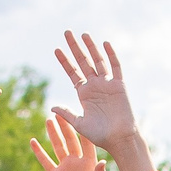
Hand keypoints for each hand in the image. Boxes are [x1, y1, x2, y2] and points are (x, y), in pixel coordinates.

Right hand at [31, 113, 106, 170]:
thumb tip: (104, 162)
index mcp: (89, 162)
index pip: (85, 141)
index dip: (82, 128)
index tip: (78, 114)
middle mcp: (77, 162)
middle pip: (70, 140)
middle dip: (65, 126)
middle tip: (59, 112)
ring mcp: (66, 168)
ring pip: (58, 147)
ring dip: (53, 134)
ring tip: (48, 120)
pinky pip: (46, 161)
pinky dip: (39, 152)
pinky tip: (33, 141)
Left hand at [51, 31, 141, 161]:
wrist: (119, 139)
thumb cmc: (100, 135)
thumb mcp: (79, 124)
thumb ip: (67, 114)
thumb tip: (52, 107)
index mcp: (84, 93)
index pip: (72, 73)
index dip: (65, 61)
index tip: (56, 49)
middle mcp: (95, 85)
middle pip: (83, 62)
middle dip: (75, 47)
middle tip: (66, 32)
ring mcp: (107, 84)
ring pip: (98, 61)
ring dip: (91, 47)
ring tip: (83, 34)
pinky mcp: (119, 85)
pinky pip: (115, 67)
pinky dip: (111, 55)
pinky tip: (105, 43)